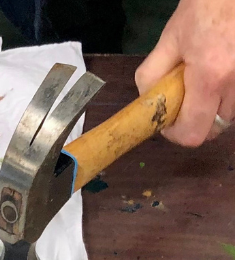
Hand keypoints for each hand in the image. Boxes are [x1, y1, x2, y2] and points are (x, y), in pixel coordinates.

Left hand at [135, 0, 234, 146]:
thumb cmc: (204, 8)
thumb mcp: (169, 40)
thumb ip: (152, 74)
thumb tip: (147, 100)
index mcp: (210, 77)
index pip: (193, 133)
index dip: (175, 133)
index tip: (166, 121)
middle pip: (213, 129)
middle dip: (194, 121)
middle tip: (182, 101)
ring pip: (230, 116)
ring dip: (212, 108)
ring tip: (202, 81)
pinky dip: (227, 95)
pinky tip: (218, 74)